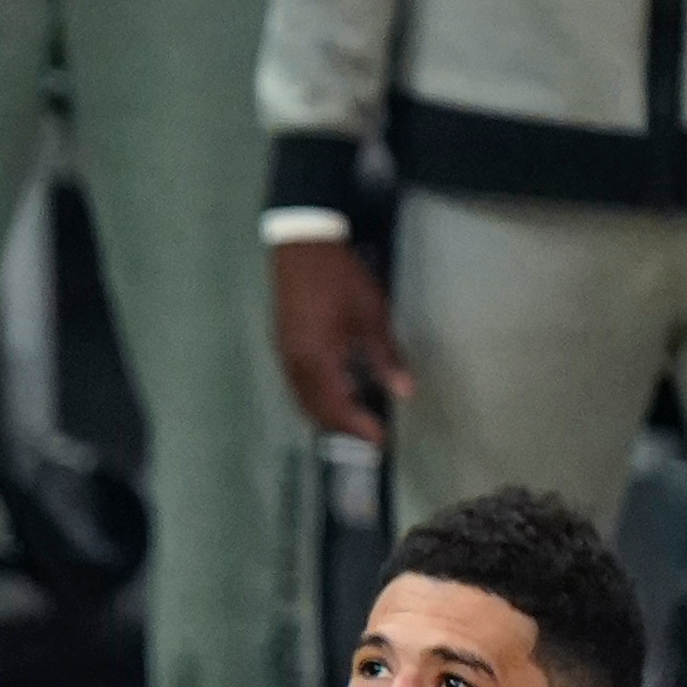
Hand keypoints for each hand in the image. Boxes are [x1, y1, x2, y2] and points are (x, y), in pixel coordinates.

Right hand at [271, 239, 410, 443]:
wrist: (302, 247)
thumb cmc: (340, 279)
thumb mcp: (372, 316)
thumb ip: (386, 358)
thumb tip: (404, 391)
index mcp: (318, 359)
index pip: (338, 406)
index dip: (359, 427)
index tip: (381, 439)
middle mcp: (296, 364)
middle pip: (316, 409)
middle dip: (342, 426)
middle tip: (369, 434)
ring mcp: (285, 354)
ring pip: (303, 398)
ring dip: (327, 413)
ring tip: (354, 418)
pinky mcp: (283, 344)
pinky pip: (296, 383)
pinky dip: (315, 396)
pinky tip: (334, 390)